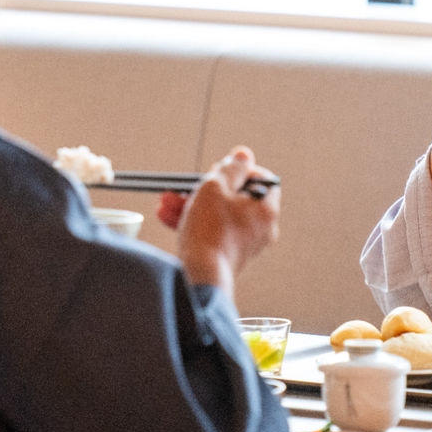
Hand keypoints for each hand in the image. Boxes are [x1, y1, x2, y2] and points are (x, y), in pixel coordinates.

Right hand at [174, 146, 280, 298]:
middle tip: (185, 186)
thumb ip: (230, 168)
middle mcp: (262, 227)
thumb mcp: (215, 187)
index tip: (218, 171)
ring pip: (219, 214)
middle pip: (235, 197)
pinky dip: (195, 223)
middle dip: (204, 189)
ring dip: (192, 204)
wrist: (201, 276)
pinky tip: (167, 217)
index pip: (261, 179)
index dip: (239, 171)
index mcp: (266, 209)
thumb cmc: (209, 229)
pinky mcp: (229, 256)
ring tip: (165, 202)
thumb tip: (244, 155)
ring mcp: (246, 243)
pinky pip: (213, 231)